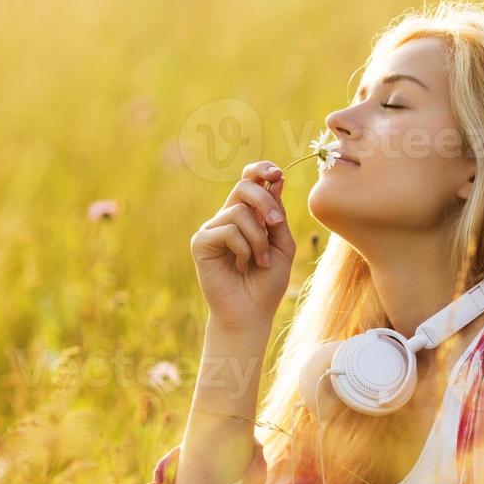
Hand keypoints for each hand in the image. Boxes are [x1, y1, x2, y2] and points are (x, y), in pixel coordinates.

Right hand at [190, 161, 295, 332]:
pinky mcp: (201, 242)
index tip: (278, 174)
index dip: (261, 170)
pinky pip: (227, 230)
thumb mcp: (282, 246)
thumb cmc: (266, 283)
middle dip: (265, 201)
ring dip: (258, 237)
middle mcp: (227, 218)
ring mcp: (212, 229)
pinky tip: (240, 266)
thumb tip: (277, 180)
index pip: (249, 181)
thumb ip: (278, 215)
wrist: (250, 313)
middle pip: (244, 186)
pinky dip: (243, 248)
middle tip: (276, 225)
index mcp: (247, 215)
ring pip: (239, 211)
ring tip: (260, 261)